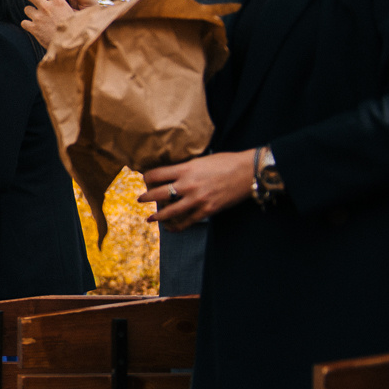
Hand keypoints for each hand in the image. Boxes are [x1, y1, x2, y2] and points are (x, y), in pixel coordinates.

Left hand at [16, 0, 93, 47]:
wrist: (69, 46)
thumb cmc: (74, 29)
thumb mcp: (72, 14)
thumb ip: (61, 6)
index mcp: (59, 2)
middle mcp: (47, 7)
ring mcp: (38, 17)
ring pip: (27, 9)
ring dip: (31, 12)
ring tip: (39, 18)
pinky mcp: (33, 28)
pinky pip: (24, 22)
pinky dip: (28, 24)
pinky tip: (34, 27)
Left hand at [138, 151, 257, 230]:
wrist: (248, 172)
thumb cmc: (227, 162)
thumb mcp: (201, 160)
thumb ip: (186, 168)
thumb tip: (173, 173)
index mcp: (185, 169)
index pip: (156, 174)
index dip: (147, 178)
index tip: (145, 180)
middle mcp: (188, 185)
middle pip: (158, 193)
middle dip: (146, 198)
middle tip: (140, 200)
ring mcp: (197, 199)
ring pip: (170, 211)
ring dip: (157, 216)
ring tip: (150, 218)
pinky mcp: (207, 210)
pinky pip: (188, 221)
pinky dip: (177, 226)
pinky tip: (171, 228)